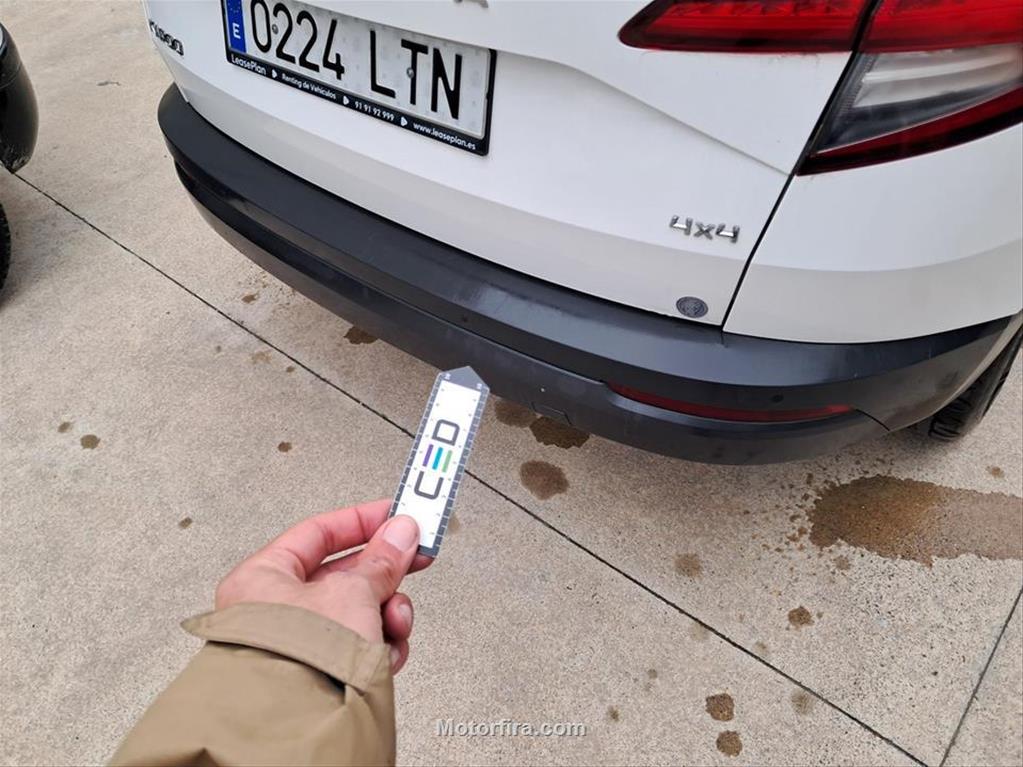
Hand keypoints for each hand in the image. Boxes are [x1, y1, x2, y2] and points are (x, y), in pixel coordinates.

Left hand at [214, 499, 429, 672]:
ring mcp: (298, 643)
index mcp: (262, 578)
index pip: (318, 533)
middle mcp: (274, 609)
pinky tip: (387, 650)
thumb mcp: (352, 592)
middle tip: (414, 558)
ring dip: (387, 612)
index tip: (395, 515)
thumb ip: (382, 559)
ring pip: (358, 611)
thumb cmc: (296, 661)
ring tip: (396, 619)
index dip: (361, 520)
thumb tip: (401, 533)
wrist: (297, 727)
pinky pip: (359, 643)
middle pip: (344, 575)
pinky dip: (380, 643)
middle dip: (383, 574)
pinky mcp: (320, 672)